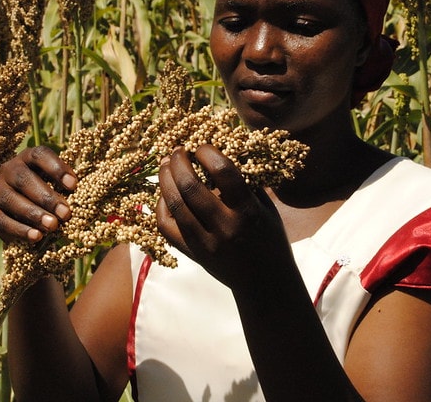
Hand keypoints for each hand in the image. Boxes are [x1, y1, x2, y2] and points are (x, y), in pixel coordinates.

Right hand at [0, 146, 77, 242]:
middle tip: (65, 213)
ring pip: (11, 199)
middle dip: (46, 197)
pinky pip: (1, 220)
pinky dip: (19, 230)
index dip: (56, 168)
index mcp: (28, 158)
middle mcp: (9, 170)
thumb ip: (69, 187)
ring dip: (33, 214)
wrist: (25, 215)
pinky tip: (36, 237)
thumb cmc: (49, 196)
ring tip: (52, 227)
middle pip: (23, 178)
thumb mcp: (59, 186)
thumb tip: (90, 193)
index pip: (40, 155)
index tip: (74, 185)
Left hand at [156, 144, 292, 290]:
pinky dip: (161, 207)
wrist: (264, 283)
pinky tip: (164, 194)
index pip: (224, 172)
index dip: (208, 153)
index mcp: (248, 211)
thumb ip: (246, 181)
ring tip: (165, 164)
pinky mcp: (193, 253)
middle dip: (179, 162)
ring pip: (174, 205)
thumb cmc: (269, 238)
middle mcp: (225, 226)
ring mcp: (205, 242)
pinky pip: (166, 227)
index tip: (202, 147)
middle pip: (191, 187)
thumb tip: (223, 150)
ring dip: (165, 179)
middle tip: (177, 150)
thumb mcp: (266, 207)